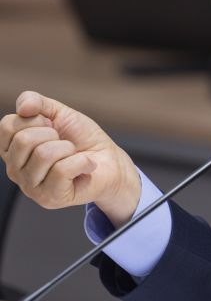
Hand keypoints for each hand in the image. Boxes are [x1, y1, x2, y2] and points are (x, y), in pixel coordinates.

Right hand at [0, 91, 139, 226]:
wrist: (110, 161)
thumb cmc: (83, 139)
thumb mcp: (61, 113)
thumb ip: (38, 102)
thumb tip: (23, 106)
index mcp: (12, 149)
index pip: (8, 125)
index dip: (37, 119)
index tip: (52, 127)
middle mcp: (14, 170)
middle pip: (24, 140)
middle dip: (54, 134)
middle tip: (65, 144)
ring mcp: (30, 187)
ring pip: (44, 154)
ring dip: (69, 149)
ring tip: (74, 156)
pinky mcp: (49, 198)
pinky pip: (63, 169)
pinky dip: (82, 162)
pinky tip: (85, 167)